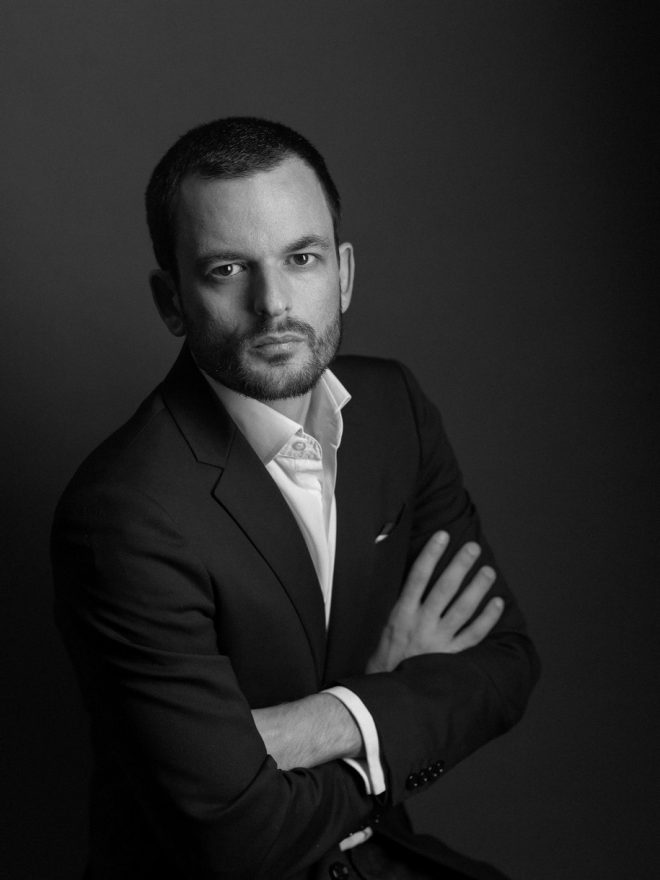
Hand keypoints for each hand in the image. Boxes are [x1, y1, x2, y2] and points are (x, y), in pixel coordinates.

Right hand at [366, 532, 503, 672]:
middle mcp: (421, 624)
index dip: (431, 554)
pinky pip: (473, 635)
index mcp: (401, 614)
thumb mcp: (386, 626)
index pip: (417, 576)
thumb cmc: (385, 658)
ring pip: (462, 609)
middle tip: (473, 548)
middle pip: (444, 588)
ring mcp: (438, 641)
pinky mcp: (451, 657)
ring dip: (477, 588)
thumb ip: (402, 604)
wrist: (387, 694)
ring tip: (488, 571)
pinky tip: (497, 603)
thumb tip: (416, 578)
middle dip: (460, 565)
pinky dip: (487, 619)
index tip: (442, 535)